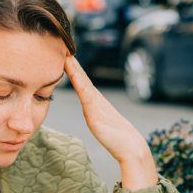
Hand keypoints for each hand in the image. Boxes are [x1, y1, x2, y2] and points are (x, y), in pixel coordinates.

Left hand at [65, 56, 157, 191]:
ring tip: (65, 55)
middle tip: (62, 45)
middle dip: (72, 62)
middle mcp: (96, 99)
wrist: (130, 147)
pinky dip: (79, 83)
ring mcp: (96, 105)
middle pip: (82, 77)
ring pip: (83, 83)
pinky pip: (85, 95)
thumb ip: (94, 114)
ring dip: (74, 68)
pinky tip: (73, 74)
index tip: (63, 53)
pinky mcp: (95, 114)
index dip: (73, 67)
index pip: (82, 80)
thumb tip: (90, 111)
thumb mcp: (100, 123)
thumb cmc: (117, 138)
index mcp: (95, 101)